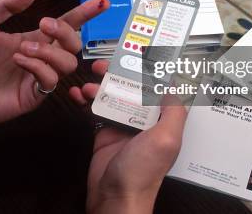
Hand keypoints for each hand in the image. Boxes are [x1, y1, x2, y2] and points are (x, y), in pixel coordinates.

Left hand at [0, 0, 108, 137]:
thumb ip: (7, 5)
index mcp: (32, 39)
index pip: (66, 25)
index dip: (84, 14)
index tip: (101, 1)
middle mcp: (40, 58)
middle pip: (74, 44)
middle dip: (65, 31)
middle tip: (43, 24)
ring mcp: (37, 79)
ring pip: (68, 64)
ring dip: (50, 51)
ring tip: (23, 48)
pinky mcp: (31, 97)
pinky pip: (50, 82)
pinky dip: (38, 66)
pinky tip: (19, 61)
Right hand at [69, 61, 187, 213]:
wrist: (114, 197)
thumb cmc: (142, 173)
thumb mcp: (167, 138)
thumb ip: (174, 110)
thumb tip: (173, 86)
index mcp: (162, 120)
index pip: (158, 88)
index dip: (148, 71)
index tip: (138, 54)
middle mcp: (144, 120)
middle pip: (132, 88)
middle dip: (118, 74)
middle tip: (103, 65)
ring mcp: (123, 126)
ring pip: (112, 96)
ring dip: (99, 85)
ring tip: (87, 82)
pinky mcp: (104, 132)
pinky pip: (96, 110)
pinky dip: (86, 100)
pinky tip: (77, 95)